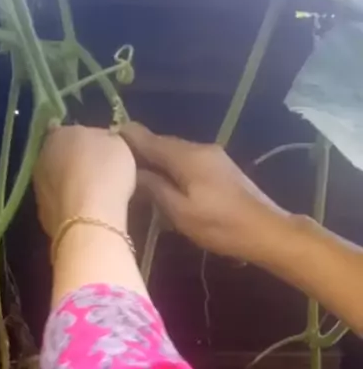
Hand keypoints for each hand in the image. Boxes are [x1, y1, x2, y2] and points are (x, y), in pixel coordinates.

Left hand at [33, 125, 136, 237]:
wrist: (89, 218)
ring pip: (57, 182)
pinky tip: (86, 215)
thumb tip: (102, 140)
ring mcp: (38, 188)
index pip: (70, 132)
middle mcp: (41, 158)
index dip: (87, 141)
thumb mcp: (118, 144)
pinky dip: (70, 207)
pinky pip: (59, 205)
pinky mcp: (42, 215)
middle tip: (99, 174)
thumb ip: (105, 138)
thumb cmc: (106, 172)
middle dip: (76, 164)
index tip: (103, 151)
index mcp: (58, 134)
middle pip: (61, 157)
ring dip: (71, 187)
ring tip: (94, 198)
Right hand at [122, 123, 287, 261]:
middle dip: (136, 150)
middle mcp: (198, 148)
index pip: (146, 138)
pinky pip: (186, 162)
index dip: (123, 137)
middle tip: (110, 162)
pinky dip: (169, 168)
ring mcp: (212, 157)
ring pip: (173, 153)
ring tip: (130, 173)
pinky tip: (159, 182)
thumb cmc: (221, 226)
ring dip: (153, 160)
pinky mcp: (219, 169)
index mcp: (186, 155)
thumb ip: (154, 189)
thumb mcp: (180, 212)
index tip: (100, 140)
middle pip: (160, 144)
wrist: (267, 231)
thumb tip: (132, 172)